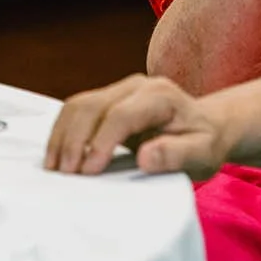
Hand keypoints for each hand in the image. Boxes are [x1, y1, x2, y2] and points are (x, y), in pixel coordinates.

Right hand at [42, 73, 233, 180]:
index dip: (101, 142)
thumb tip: (145, 157)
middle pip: (93, 105)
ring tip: (55, 168)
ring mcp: (120, 90)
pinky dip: (63, 132)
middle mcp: (137, 86)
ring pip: (79, 104)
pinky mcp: (108, 100)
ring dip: (62, 136)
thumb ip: (176, 155)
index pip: (121, 114)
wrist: (206, 127)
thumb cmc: (204, 143)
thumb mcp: (202, 154)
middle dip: (73, 140)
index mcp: (161, 96)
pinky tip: (58, 155)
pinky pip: (77, 110)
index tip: (89, 171)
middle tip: (65, 174)